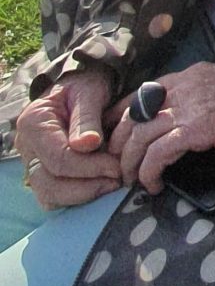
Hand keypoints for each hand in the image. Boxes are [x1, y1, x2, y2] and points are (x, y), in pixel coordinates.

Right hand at [14, 73, 121, 208]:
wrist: (82, 89)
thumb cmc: (86, 87)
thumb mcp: (90, 92)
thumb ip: (87, 117)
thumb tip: (88, 145)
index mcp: (33, 123)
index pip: (58, 158)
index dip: (90, 168)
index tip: (116, 167)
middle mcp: (27, 147)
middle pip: (49, 183)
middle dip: (87, 186)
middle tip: (116, 179)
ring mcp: (32, 164)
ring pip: (49, 196)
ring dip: (83, 195)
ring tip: (110, 183)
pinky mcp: (43, 176)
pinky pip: (54, 198)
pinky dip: (77, 198)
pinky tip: (100, 186)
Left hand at [109, 61, 214, 193]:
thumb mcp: (212, 80)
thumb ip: (191, 92)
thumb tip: (180, 110)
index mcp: (179, 80)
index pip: (137, 95)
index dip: (119, 115)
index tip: (111, 132)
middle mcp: (174, 93)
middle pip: (131, 117)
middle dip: (119, 143)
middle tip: (117, 163)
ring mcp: (181, 112)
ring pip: (138, 138)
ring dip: (130, 163)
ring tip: (131, 180)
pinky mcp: (189, 132)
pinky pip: (157, 155)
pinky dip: (150, 172)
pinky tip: (154, 184)